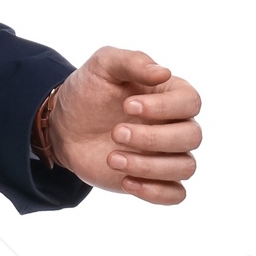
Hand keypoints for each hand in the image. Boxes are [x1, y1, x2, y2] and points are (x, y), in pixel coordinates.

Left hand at [45, 47, 201, 203]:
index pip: (191, 102)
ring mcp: (167, 155)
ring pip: (185, 167)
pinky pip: (176, 194)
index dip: (165, 107)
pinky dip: (156, 192)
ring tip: (111, 158)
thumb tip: (163, 72)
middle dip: (152, 138)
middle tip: (115, 132)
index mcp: (171, 95)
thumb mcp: (103, 65)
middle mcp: (176, 125)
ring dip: (149, 166)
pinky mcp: (154, 179)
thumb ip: (132, 61)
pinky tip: (126, 181)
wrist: (63, 126)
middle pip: (192, 137)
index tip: (128, 105)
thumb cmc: (88, 92)